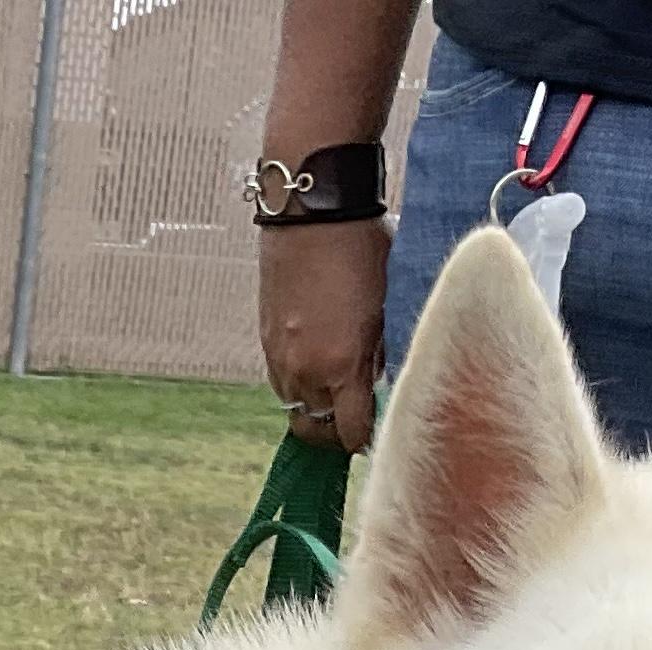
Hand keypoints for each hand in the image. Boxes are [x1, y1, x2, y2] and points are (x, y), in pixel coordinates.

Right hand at [259, 219, 390, 449]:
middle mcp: (305, 371)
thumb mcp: (387, 304)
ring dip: (316, 409)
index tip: (378, 431)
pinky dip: (299, 383)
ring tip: (337, 391)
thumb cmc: (361, 247)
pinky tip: (317, 363)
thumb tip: (378, 381)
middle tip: (357, 420)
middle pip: (317, 431)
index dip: (367, 438)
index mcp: (342, 366)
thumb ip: (380, 352)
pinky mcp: (264, 339)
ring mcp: (279, 357)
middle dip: (337, 432)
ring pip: (295, 408)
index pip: (352, 433)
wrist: (310, 209)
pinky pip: (281, 380)